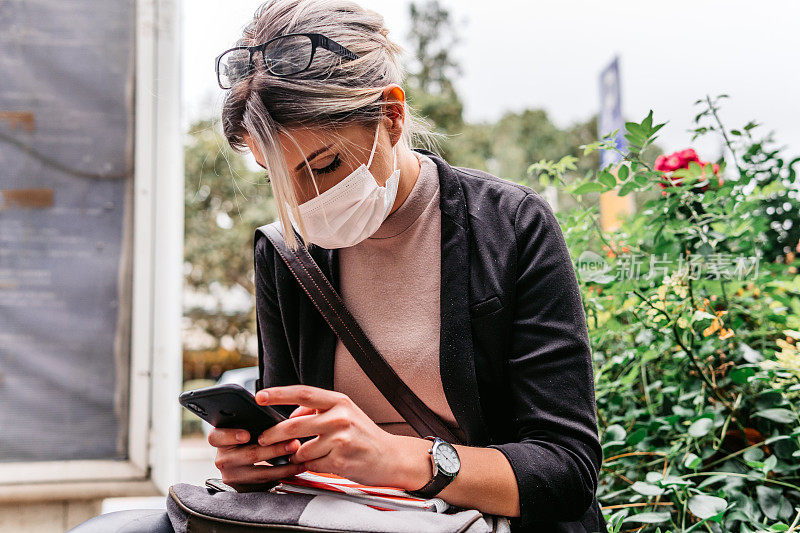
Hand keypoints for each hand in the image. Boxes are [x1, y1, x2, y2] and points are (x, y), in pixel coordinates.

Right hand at [207, 426, 305, 491]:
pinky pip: (265, 482)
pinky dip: (283, 473)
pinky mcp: (243, 488)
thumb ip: (254, 422)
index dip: (230, 435)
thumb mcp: (246, 426)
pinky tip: (296, 467)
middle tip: (293, 443)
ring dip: (283, 465)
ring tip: (299, 456)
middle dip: (273, 450)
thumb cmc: (250, 434)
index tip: (246, 435)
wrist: (245, 461)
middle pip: (246, 455)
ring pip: (258, 472)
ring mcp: (232, 475)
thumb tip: (277, 418)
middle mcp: (223, 458)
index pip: (216, 436)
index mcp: (219, 439)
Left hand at [254, 385, 402, 486]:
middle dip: (274, 434)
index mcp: (339, 401)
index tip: (259, 396)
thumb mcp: (344, 413)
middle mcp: (340, 416)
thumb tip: (291, 414)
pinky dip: (313, 466)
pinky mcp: (341, 460)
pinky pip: (313, 465)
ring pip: (302, 450)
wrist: (391, 457)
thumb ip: (318, 410)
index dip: (279, 394)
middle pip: (295, 424)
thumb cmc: (363, 435)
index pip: (303, 393)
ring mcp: (341, 438)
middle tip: (262, 438)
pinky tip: (326, 462)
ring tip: (312, 455)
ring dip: (298, 456)